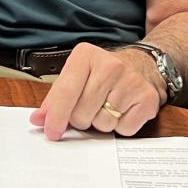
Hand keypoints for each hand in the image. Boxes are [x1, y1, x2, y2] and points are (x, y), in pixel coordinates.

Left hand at [30, 43, 161, 140]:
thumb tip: (39, 120)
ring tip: (107, 106)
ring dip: (101, 123)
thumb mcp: (76, 76)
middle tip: (88, 109)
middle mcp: (110, 65)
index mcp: (86, 55)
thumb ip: (55, 98)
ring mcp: (132, 81)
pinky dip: (120, 127)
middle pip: (82, 112)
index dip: (56, 116)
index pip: (66, 92)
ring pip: (103, 123)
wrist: (143, 65)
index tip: (51, 132)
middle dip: (81, 119)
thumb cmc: (102, 73)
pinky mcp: (148, 99)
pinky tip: (122, 110)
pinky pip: (124, 130)